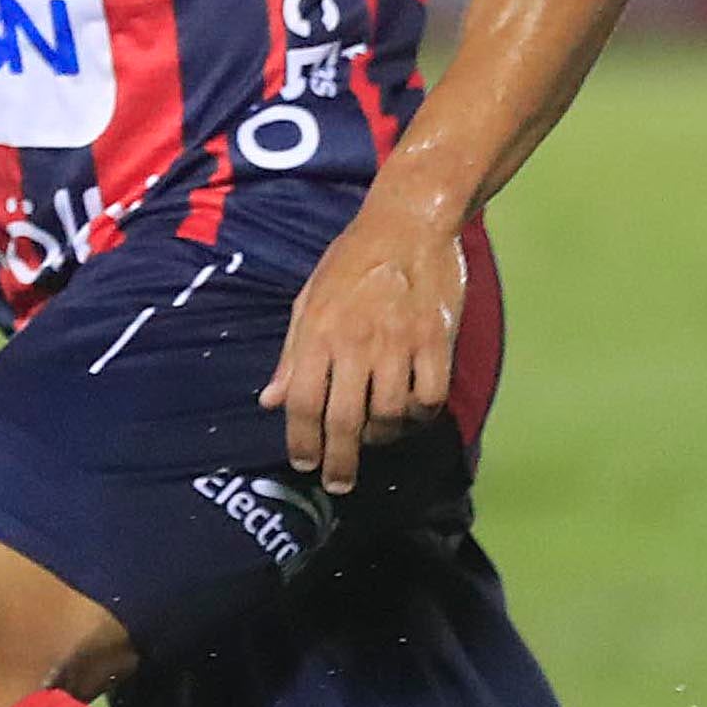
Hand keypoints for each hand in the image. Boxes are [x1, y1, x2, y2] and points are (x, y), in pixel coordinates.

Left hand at [260, 193, 463, 491]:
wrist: (407, 224)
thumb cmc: (351, 262)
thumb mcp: (308, 302)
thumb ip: (292, 356)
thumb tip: (270, 401)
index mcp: (319, 333)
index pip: (304, 403)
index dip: (302, 441)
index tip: (304, 464)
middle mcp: (357, 342)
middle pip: (345, 419)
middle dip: (340, 460)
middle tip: (338, 483)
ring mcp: (400, 343)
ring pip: (391, 414)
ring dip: (382, 437)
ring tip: (374, 438)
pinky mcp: (436, 340)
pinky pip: (430, 396)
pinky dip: (421, 414)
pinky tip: (412, 414)